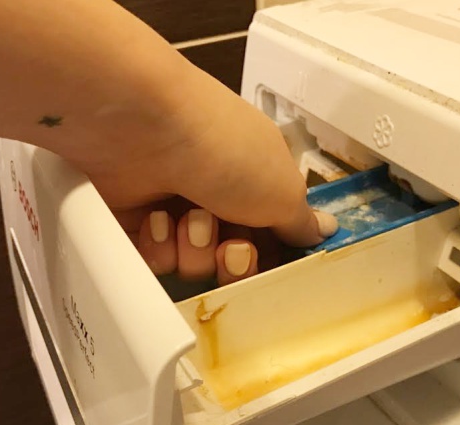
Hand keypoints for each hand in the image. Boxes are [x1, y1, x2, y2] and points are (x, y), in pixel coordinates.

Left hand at [80, 65, 337, 284]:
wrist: (142, 124)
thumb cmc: (223, 150)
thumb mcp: (281, 189)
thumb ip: (300, 221)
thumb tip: (326, 229)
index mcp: (257, 178)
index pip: (272, 235)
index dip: (272, 255)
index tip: (271, 256)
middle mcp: (218, 192)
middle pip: (233, 260)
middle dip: (233, 261)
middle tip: (227, 244)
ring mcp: (174, 206)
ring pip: (193, 264)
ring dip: (193, 248)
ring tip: (186, 217)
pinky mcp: (134, 220)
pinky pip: (153, 259)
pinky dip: (157, 244)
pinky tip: (155, 217)